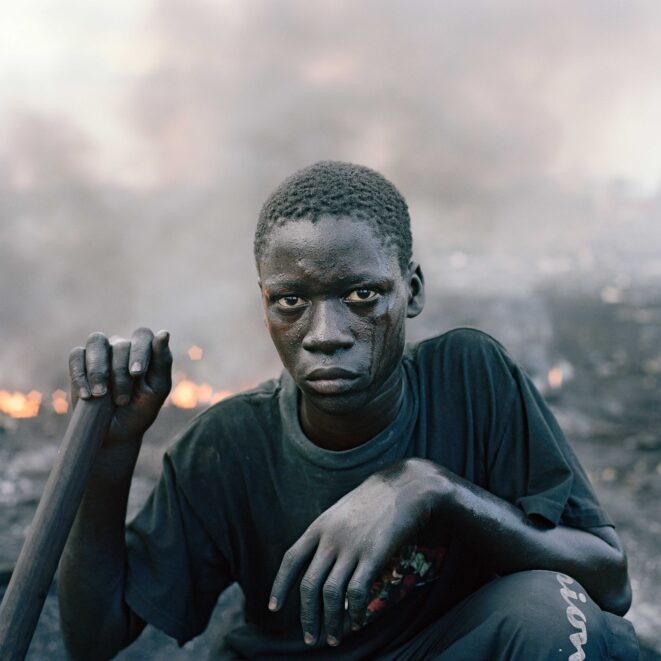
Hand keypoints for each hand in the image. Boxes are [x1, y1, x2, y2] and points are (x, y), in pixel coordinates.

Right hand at [68, 328, 171, 448]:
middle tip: (122, 399)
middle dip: (121, 373)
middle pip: (120, 344)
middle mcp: (121, 346)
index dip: (139, 352)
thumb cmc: (140, 409)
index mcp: (144, 350)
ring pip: (96, 341)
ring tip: (101, 394)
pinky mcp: (79, 363)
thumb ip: (163, 361)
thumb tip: (164, 333)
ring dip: (99, 369)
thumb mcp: (157, 389)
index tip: (137, 374)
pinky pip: (76, 355)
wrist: (115, 434)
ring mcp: (99, 352)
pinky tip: (87, 395)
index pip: (142, 335)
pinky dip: (81, 375)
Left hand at [269, 459, 437, 647]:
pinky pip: (357, 593)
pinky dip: (354, 613)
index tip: (272, 608)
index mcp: (319, 526)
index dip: (279, 586)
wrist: (405, 486)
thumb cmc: (375, 500)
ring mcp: (351, 546)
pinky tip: (357, 623)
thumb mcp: (342, 511)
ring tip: (333, 639)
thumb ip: (329, 535)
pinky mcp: (374, 555)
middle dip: (307, 617)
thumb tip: (321, 566)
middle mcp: (331, 538)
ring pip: (331, 595)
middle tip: (310, 638)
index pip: (290, 559)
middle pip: (309, 585)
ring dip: (331, 622)